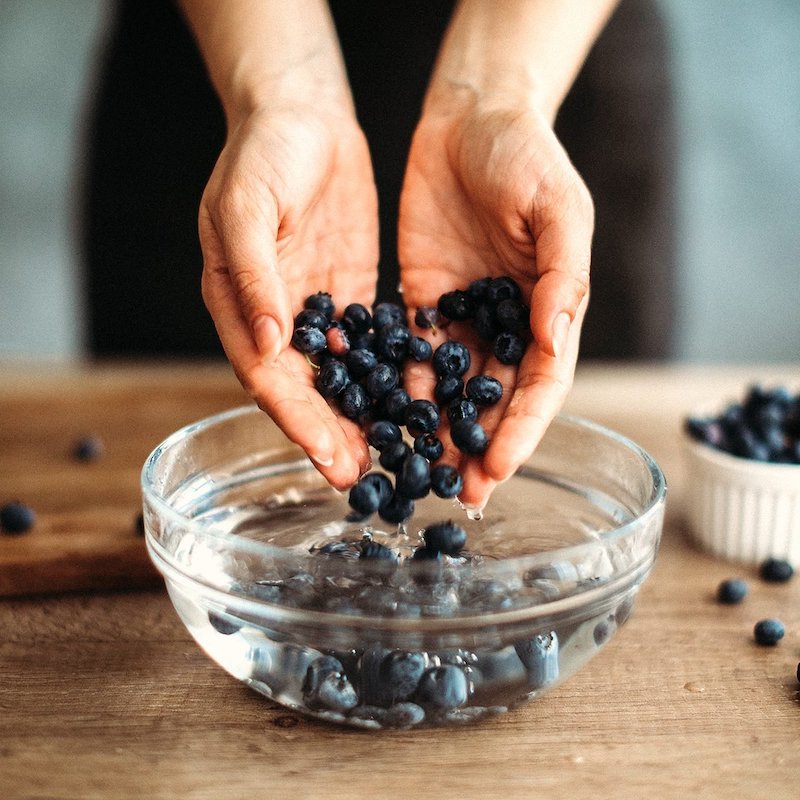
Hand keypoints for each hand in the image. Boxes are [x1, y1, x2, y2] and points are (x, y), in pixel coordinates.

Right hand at [198, 106, 378, 488]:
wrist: (303, 113)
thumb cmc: (262, 151)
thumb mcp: (246, 206)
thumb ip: (253, 277)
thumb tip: (270, 345)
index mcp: (238, 304)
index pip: (269, 379)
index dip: (298, 422)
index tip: (331, 458)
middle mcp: (274, 319)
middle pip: (303, 392)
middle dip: (332, 436)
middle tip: (366, 477)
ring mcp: (313, 311)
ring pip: (337, 379)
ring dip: (359, 418)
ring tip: (391, 455)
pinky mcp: (348, 297)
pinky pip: (368, 347)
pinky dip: (384, 378)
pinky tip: (410, 404)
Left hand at [398, 99, 592, 506]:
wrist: (471, 117)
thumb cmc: (526, 154)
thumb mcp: (558, 206)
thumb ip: (563, 275)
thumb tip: (557, 339)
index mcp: (551, 309)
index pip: (541, 385)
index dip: (523, 430)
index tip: (498, 468)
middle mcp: (509, 324)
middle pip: (497, 400)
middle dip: (480, 447)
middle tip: (458, 492)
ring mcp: (466, 318)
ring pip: (454, 389)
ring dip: (440, 432)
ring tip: (419, 470)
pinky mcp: (425, 303)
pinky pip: (414, 356)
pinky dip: (403, 390)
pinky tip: (387, 421)